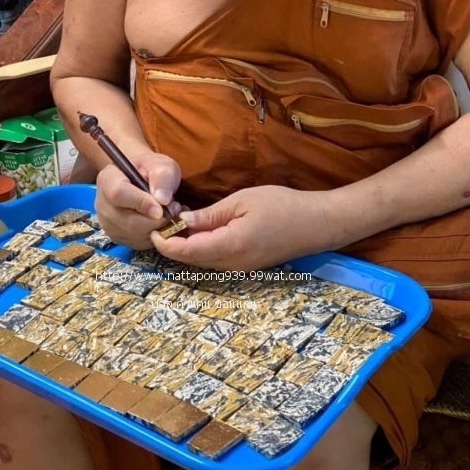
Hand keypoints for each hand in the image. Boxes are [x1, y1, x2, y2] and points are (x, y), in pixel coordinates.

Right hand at [95, 151, 182, 249]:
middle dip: (157, 219)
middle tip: (174, 208)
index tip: (161, 208)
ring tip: (169, 212)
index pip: (119, 194)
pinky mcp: (117, 237)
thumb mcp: (159, 163)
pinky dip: (154, 235)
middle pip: (129, 221)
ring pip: (136, 234)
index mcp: (108, 179)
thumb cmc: (148, 168)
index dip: (141, 203)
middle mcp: (103, 204)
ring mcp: (108, 223)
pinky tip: (161, 221)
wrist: (138, 177)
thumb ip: (162, 177)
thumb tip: (162, 199)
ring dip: (159, 227)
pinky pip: (139, 242)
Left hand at [151, 186, 331, 269]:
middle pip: (191, 261)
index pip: (186, 252)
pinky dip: (201, 248)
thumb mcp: (242, 202)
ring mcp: (241, 268)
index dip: (165, 244)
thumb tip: (183, 221)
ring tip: (177, 223)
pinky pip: (216, 260)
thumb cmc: (282, 206)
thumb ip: (211, 215)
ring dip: (186, 247)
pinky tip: (199, 230)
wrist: (316, 224)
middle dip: (171, 245)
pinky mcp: (247, 265)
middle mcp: (232, 264)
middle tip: (162, 222)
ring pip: (202, 262)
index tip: (152, 229)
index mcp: (230, 246)